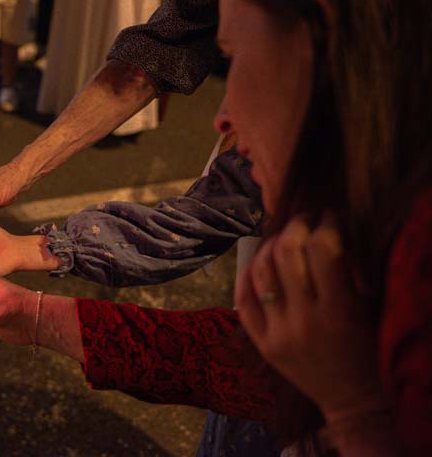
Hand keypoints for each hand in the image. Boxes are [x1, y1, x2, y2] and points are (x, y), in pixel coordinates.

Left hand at [236, 214, 381, 416]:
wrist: (354, 401)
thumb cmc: (370, 350)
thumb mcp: (370, 308)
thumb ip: (351, 270)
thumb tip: (329, 228)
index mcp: (340, 312)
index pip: (323, 250)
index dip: (325, 223)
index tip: (329, 214)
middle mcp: (305, 321)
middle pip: (286, 254)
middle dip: (296, 226)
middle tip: (304, 218)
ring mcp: (279, 334)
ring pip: (260, 272)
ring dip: (269, 245)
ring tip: (281, 236)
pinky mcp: (262, 345)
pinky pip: (243, 300)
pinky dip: (247, 275)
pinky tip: (258, 261)